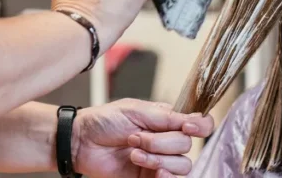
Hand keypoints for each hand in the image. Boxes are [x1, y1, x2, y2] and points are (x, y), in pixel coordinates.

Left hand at [72, 99, 214, 177]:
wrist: (81, 142)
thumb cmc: (104, 121)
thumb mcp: (135, 110)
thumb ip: (166, 117)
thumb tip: (193, 120)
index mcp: (166, 120)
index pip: (199, 124)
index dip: (200, 126)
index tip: (186, 127)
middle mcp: (167, 140)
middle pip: (188, 146)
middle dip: (162, 143)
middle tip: (136, 138)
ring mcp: (160, 160)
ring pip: (182, 165)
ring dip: (158, 159)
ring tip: (134, 154)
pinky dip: (165, 176)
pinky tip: (152, 171)